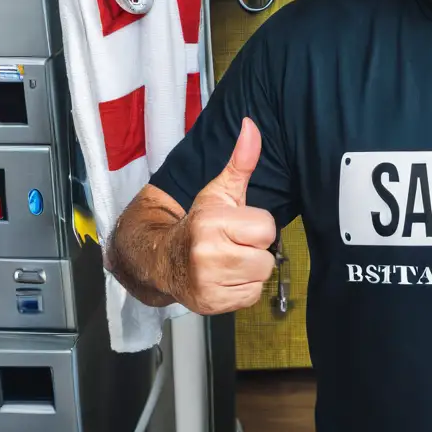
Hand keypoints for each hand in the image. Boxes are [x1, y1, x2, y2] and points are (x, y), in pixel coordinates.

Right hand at [169, 119, 276, 314]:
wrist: (163, 259)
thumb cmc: (200, 223)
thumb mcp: (219, 191)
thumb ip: (241, 160)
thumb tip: (251, 125)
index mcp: (212, 222)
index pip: (267, 228)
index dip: (258, 226)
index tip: (239, 226)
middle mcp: (206, 254)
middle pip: (267, 257)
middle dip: (256, 250)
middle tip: (234, 245)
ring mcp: (206, 282)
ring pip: (260, 277)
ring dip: (250, 270)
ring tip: (230, 260)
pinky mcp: (210, 305)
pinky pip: (250, 297)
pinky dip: (242, 290)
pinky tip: (226, 278)